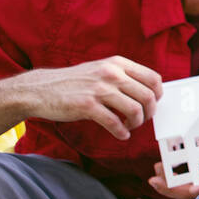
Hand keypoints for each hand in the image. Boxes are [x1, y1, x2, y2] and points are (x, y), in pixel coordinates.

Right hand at [12, 56, 162, 139]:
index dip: (158, 95)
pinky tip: (121, 134)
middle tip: (141, 119)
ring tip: (129, 126)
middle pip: (148, 96)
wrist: (41, 89)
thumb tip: (149, 92)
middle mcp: (111, 73)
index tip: (152, 104)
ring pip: (135, 110)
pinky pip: (114, 123)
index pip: (153, 78)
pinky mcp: (87, 105)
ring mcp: (99, 89)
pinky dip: (122, 132)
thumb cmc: (75, 82)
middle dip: (149, 113)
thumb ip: (123, 76)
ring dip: (136, 123)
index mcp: (117, 63)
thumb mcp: (102, 69)